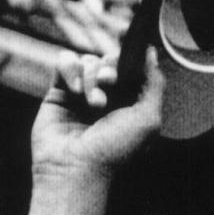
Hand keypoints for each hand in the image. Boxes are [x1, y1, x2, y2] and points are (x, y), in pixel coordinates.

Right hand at [31, 47, 164, 179]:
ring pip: (88, 61)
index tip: (129, 45)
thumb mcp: (148, 120)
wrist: (75, 169)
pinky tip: (74, 91)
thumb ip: (155, 84)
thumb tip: (151, 53)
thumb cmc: (114, 151)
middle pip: (109, 60)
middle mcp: (108, 99)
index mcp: (131, 104)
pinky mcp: (59, 92)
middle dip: (111, 68)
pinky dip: (70, 70)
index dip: (131, 57)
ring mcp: (82, 95)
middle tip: (109, 83)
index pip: (132, 69)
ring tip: (92, 102)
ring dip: (91, 77)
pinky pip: (64, 62)